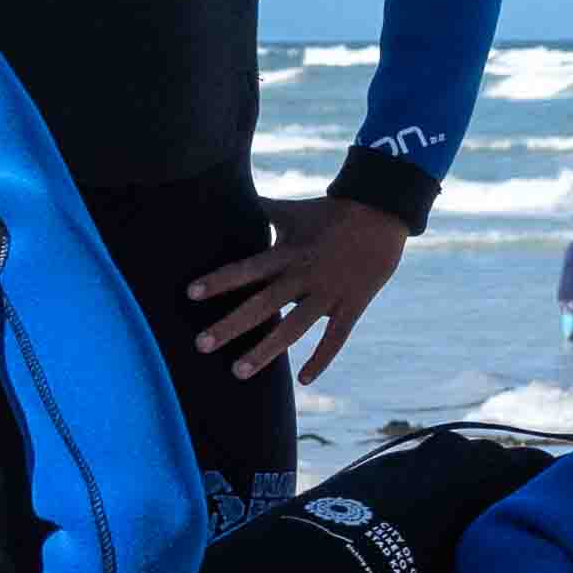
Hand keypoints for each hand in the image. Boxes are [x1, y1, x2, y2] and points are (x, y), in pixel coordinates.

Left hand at [189, 198, 407, 385]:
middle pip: (263, 304)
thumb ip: (262, 210)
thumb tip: (230, 192)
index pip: (248, 268)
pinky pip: (336, 337)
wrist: (381, 213)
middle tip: (201, 345)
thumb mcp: (292, 211)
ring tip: (238, 372)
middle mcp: (305, 275)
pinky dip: (322, 359)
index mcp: (288, 253)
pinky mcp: (353, 305)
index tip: (191, 293)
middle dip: (231, 325)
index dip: (220, 280)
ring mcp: (330, 293)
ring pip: (295, 328)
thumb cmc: (330, 212)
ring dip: (266, 351)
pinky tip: (305, 381)